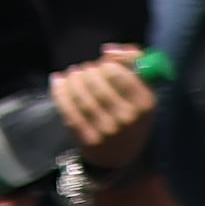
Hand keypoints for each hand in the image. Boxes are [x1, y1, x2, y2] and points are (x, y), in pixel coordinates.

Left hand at [52, 49, 159, 176]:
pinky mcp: (88, 139)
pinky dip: (60, 94)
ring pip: (83, 99)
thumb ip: (134, 63)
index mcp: (147, 104)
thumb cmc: (133, 116)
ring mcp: (107, 130)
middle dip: (88, 73)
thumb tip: (108, 50)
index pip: (125, 77)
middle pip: (100, 87)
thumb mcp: (144, 92)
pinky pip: (70, 112)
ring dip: (72, 81)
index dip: (109, 65)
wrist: (119, 155)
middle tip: (84, 68)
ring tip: (72, 74)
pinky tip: (58, 82)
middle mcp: (128, 118)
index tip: (103, 61)